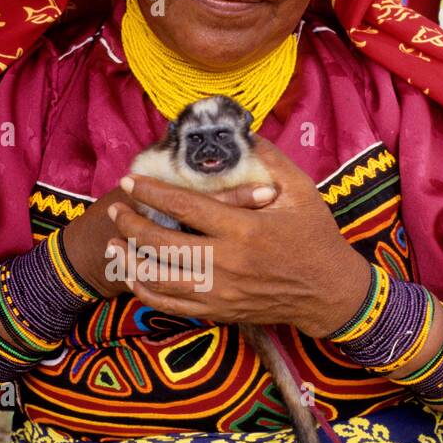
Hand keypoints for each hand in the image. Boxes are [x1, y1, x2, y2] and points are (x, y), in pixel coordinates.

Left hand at [102, 135, 372, 336]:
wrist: (328, 292)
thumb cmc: (315, 235)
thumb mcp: (300, 190)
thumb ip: (268, 159)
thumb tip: (240, 131)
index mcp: (244, 229)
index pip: (185, 207)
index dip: (152, 192)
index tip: (129, 180)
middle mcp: (227, 263)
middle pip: (162, 243)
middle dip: (130, 225)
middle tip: (115, 209)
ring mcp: (220, 292)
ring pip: (159, 279)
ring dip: (129, 260)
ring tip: (113, 242)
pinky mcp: (219, 311)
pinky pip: (171, 306)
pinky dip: (146, 291)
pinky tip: (134, 276)